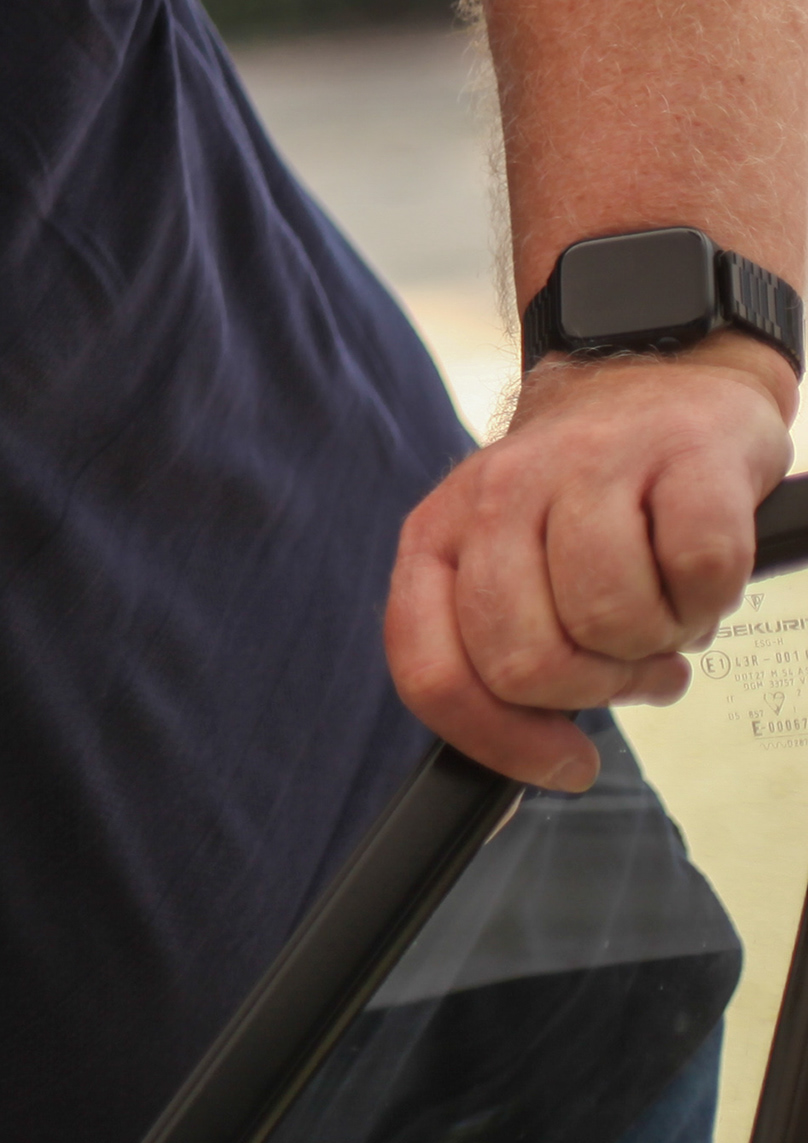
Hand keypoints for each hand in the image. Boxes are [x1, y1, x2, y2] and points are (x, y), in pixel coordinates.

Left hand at [385, 336, 794, 790]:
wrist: (654, 377)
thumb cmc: (583, 500)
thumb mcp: (508, 568)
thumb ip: (498, 655)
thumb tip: (537, 765)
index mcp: (437, 537)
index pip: (430, 669)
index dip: (497, 740)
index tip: (563, 762)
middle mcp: (496, 497)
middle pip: (526, 662)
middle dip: (595, 688)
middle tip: (628, 659)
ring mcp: (586, 468)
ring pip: (612, 622)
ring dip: (657, 642)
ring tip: (662, 603)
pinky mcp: (683, 456)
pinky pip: (700, 572)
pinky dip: (712, 595)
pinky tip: (699, 570)